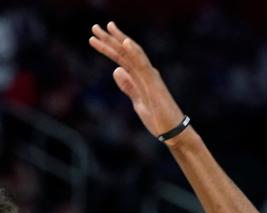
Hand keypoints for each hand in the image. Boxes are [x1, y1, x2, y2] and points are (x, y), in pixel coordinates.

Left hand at [88, 22, 185, 138]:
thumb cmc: (157, 117)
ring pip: (132, 54)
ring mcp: (150, 76)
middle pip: (125, 52)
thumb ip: (128, 85)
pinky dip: (134, 52)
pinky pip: (142, 65)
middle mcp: (146, 72)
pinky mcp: (153, 84)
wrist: (172, 131)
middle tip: (94, 27)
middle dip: (110, 39)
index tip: (95, 37)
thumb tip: (116, 70)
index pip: (122, 58)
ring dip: (119, 40)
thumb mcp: (137, 100)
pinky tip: (125, 42)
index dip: (108, 47)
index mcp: (141, 76)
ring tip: (106, 28)